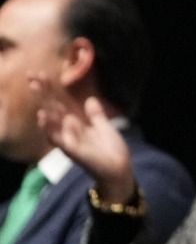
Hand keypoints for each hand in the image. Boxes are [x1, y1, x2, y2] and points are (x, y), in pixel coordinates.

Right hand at [34, 80, 135, 204]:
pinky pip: (58, 139)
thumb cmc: (110, 150)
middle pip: (52, 108)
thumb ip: (96, 114)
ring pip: (51, 122)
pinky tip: (44, 117)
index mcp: (76, 122)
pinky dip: (51, 129)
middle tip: (29, 76)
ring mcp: (68, 140)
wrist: (118, 170)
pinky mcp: (73, 150)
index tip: (39, 74)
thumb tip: (89, 99)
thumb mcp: (104, 127)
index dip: (50, 88)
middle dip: (42, 92)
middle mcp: (68, 130)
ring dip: (43, 105)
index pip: (60, 102)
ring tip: (36, 90)